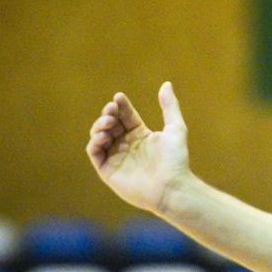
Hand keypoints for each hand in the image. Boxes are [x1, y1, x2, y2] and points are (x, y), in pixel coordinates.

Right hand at [86, 81, 189, 213]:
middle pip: (110, 124)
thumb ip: (169, 106)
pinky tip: (102, 135)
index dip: (120, 106)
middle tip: (111, 110)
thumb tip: (166, 84)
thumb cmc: (176, 160)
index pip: (125, 116)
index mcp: (141, 135)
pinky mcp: (108, 171)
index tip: (119, 97)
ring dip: (100, 126)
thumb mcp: (176, 128)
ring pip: (99, 136)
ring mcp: (116, 158)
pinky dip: (94, 142)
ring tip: (108, 122)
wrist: (172, 187)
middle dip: (108, 114)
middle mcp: (127, 146)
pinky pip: (95, 153)